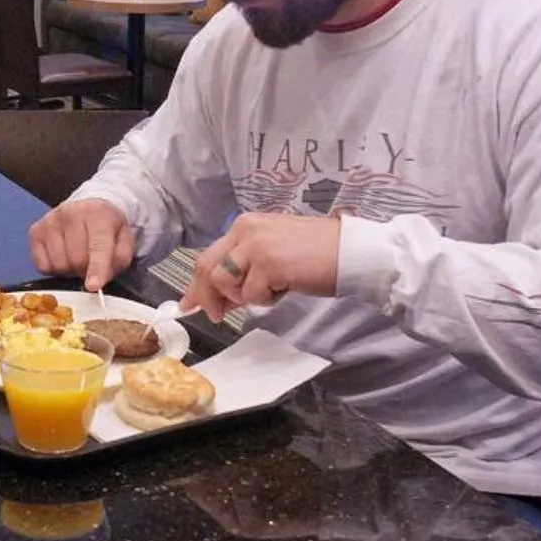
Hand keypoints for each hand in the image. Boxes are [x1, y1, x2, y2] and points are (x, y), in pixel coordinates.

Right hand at [28, 197, 136, 292]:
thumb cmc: (106, 228)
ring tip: (76, 257)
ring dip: (69, 270)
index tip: (93, 285)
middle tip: (90, 263)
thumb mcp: (124, 240)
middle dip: (85, 270)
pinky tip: (62, 256)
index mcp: (98, 214)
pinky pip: (42, 266)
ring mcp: (49, 221)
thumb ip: (118, 260)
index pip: (97, 247)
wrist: (88, 208)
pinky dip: (54, 268)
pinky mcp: (35, 231)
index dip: (96, 269)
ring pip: (59, 265)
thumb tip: (98, 281)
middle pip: (76, 260)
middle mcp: (70, 214)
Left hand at [179, 213, 340, 321]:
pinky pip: (250, 295)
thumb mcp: (273, 255)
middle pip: (207, 269)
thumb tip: (219, 299)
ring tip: (272, 290)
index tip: (189, 303)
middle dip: (207, 298)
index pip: (209, 256)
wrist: (352, 252)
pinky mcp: (269, 264)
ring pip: (224, 283)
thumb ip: (245, 270)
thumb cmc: (319, 254)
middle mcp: (246, 229)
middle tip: (216, 316)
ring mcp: (256, 245)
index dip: (196, 284)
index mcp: (246, 224)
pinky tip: (287, 287)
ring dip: (244, 297)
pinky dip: (266, 300)